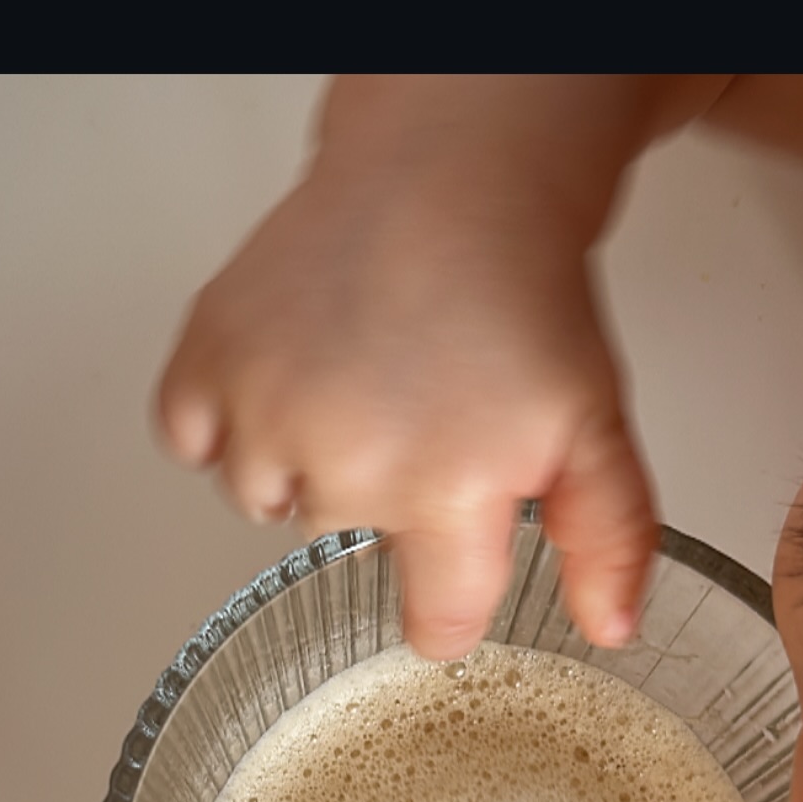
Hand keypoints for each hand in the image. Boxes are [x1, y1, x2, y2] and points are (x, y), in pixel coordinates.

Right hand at [157, 78, 656, 658]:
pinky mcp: (207, 360)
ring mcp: (267, 410)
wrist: (447, 172)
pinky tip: (283, 378)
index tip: (453, 557)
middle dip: (377, 499)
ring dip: (297, 461)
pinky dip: (222, 420)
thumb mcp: (595, 422)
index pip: (437, 624)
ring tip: (351, 388)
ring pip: (264, 498)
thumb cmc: (516, 292)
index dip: (450, 599)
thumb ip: (610, 538)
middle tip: (413, 414)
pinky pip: (192, 442)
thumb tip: (609, 628)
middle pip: (342, 547)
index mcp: (447, 489)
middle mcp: (349, 460)